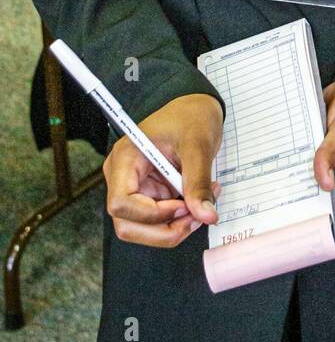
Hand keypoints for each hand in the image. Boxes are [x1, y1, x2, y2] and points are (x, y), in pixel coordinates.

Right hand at [103, 93, 224, 247]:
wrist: (195, 110)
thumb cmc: (191, 117)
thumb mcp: (198, 145)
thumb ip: (198, 182)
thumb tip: (206, 215)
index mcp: (125, 159)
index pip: (121, 203)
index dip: (151, 214)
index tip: (183, 206)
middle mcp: (122, 177)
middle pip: (127, 224)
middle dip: (163, 230)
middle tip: (197, 217)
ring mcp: (134, 188)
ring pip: (142, 229)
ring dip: (173, 228)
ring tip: (202, 206)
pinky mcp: (148, 195)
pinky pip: (158, 221)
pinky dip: (179, 220)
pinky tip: (198, 201)